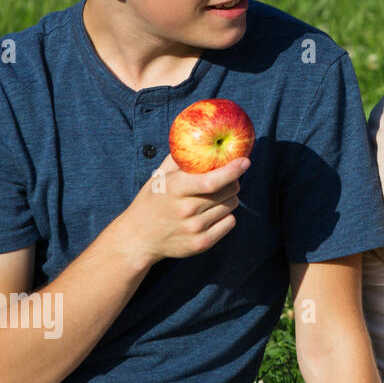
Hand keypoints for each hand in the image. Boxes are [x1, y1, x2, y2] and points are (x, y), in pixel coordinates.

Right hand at [116, 154, 248, 269]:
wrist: (138, 239)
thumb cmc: (152, 202)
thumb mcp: (160, 177)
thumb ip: (180, 158)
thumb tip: (201, 138)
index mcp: (175, 189)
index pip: (211, 181)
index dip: (232, 170)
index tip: (245, 161)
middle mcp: (186, 210)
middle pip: (229, 191)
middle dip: (232, 181)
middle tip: (226, 179)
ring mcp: (194, 228)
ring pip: (231, 205)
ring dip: (228, 199)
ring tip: (211, 199)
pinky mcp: (201, 243)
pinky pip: (230, 222)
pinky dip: (226, 216)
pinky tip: (210, 215)